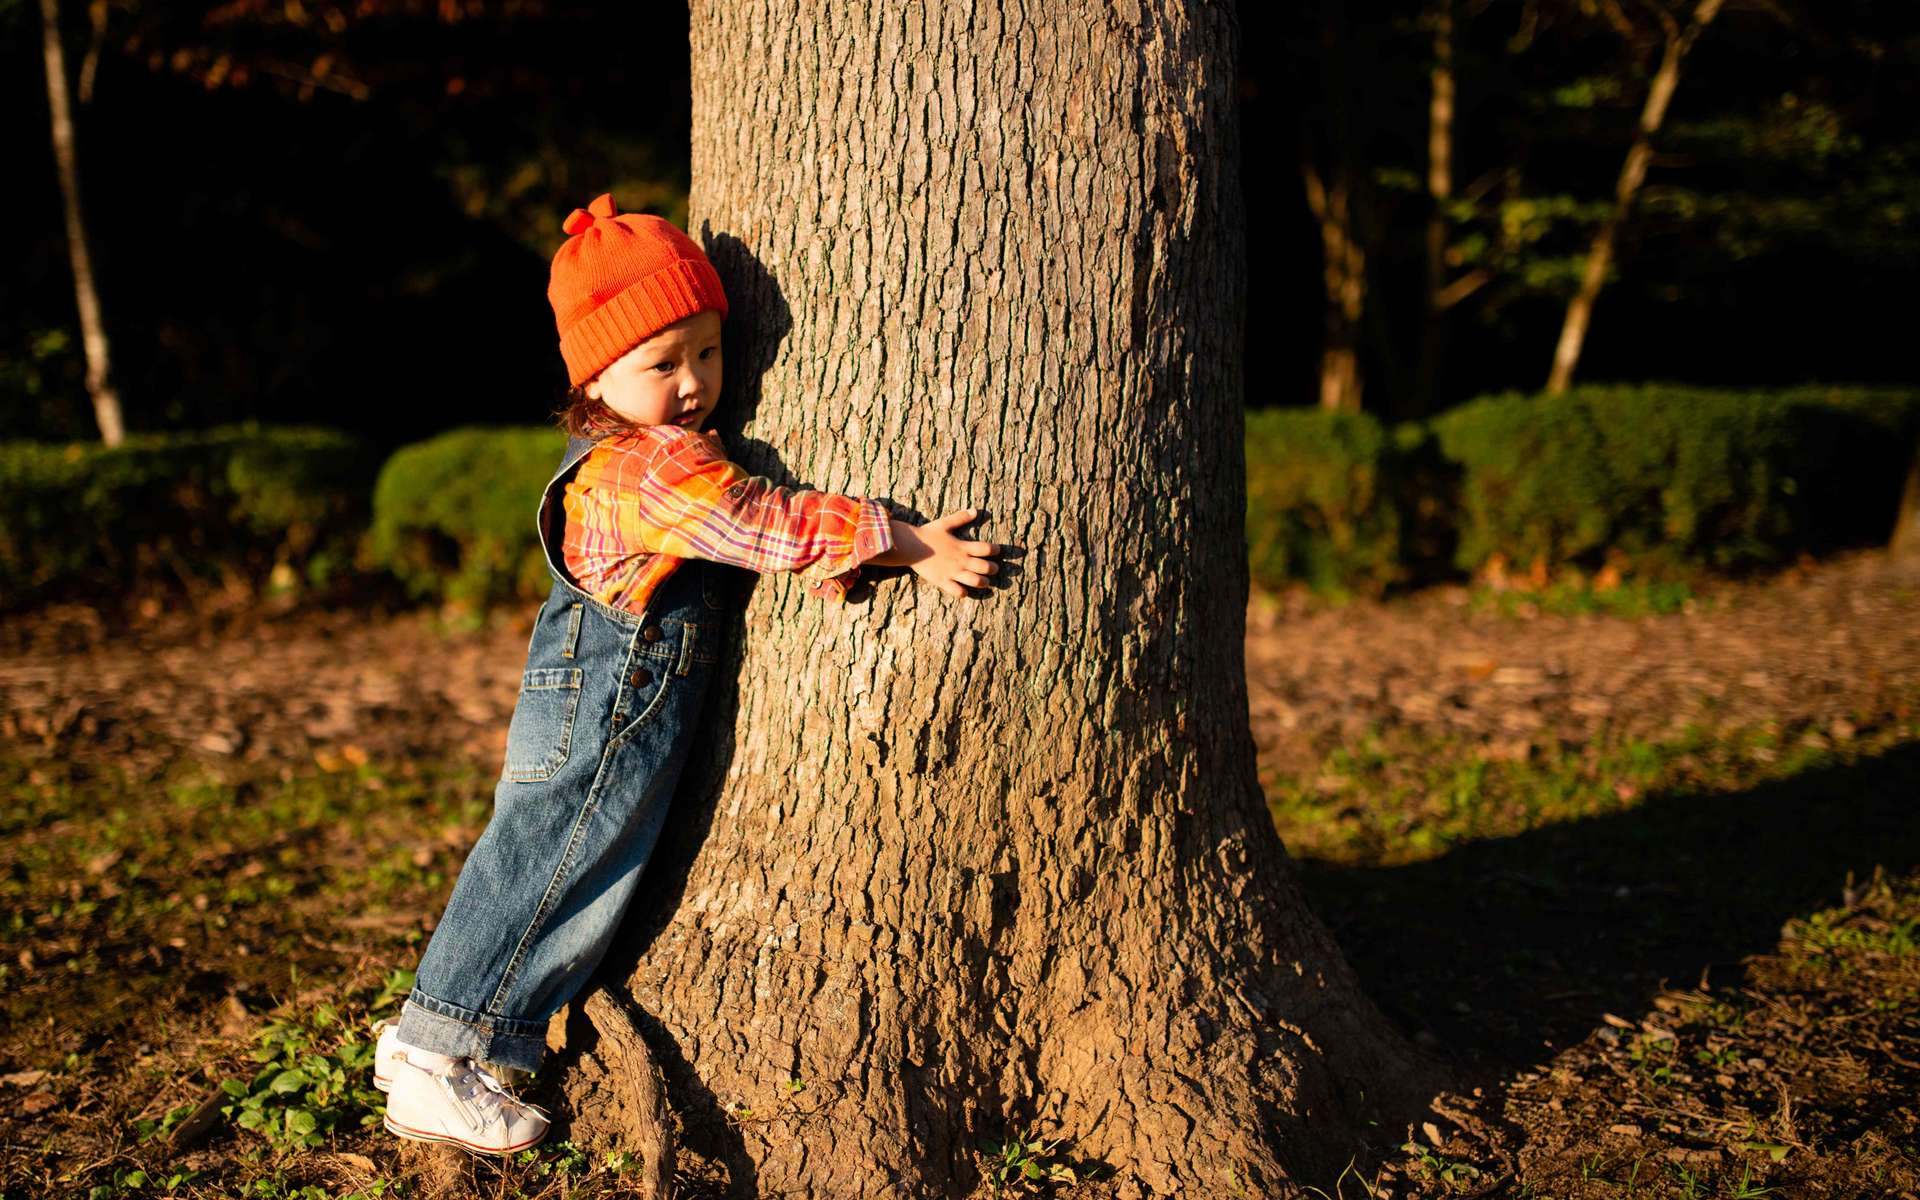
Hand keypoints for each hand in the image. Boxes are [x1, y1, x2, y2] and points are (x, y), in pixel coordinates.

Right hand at [873, 509, 1000, 598]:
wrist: (910, 546)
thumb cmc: (927, 534)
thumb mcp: (945, 523)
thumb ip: (961, 518)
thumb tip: (975, 510)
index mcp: (962, 546)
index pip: (986, 549)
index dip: (995, 550)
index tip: (997, 550)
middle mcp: (960, 561)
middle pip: (985, 567)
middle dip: (993, 569)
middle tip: (994, 569)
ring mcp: (952, 572)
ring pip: (975, 581)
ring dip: (984, 582)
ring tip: (985, 582)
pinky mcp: (942, 581)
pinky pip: (957, 591)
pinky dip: (964, 593)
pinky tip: (965, 590)